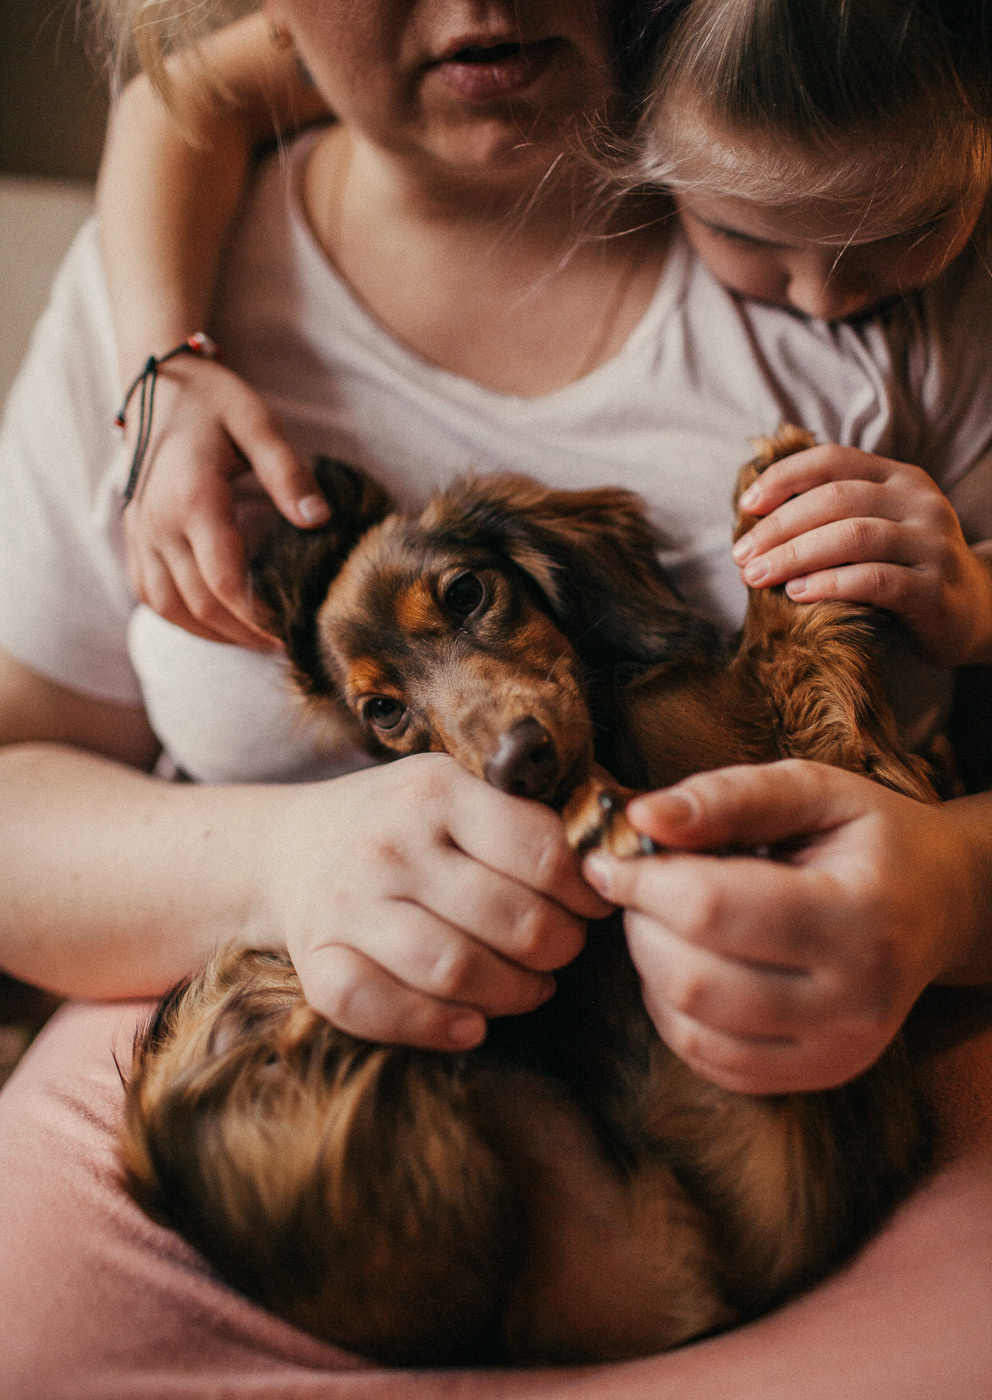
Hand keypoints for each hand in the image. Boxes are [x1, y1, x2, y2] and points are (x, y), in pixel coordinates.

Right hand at [122, 358, 329, 647]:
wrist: (157, 385)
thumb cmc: (215, 402)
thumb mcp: (258, 423)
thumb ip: (288, 473)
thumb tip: (319, 521)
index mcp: (192, 500)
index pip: (223, 580)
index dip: (257, 615)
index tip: (289, 629)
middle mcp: (158, 524)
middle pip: (200, 603)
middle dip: (243, 632)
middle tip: (284, 641)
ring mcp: (140, 534)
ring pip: (170, 608)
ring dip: (212, 633)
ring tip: (254, 640)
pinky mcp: (134, 538)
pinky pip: (150, 595)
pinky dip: (182, 618)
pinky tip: (214, 623)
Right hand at [260, 754, 610, 1049]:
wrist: (289, 847)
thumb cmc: (402, 820)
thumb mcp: (461, 783)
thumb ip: (540, 802)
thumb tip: (633, 817)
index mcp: (437, 791)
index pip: (542, 852)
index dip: (587, 889)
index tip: (595, 900)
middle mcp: (390, 845)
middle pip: (511, 920)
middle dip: (560, 947)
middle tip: (564, 947)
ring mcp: (348, 905)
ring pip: (456, 971)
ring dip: (514, 993)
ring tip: (532, 986)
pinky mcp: (316, 961)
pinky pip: (379, 1009)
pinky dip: (434, 1027)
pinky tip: (472, 1024)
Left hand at [582, 760, 983, 1094]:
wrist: (939, 905)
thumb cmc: (869, 837)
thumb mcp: (814, 790)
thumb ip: (728, 796)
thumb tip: (641, 817)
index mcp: (860, 915)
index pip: (714, 908)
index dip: (642, 880)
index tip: (608, 857)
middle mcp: (855, 1000)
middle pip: (695, 978)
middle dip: (642, 925)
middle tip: (639, 886)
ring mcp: (837, 1051)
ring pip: (692, 1028)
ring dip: (650, 969)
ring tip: (663, 921)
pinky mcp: (814, 1076)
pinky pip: (709, 1061)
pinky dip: (673, 1011)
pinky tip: (684, 964)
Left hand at [731, 443, 991, 665]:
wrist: (973, 612)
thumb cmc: (903, 570)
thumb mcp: (874, 530)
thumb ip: (831, 516)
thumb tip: (754, 522)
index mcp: (898, 478)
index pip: (833, 460)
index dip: (784, 477)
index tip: (746, 506)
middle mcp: (919, 502)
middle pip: (837, 498)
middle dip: (780, 526)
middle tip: (740, 556)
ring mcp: (932, 544)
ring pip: (854, 536)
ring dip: (796, 555)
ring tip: (758, 576)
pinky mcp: (934, 589)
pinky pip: (875, 580)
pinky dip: (830, 584)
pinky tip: (797, 594)